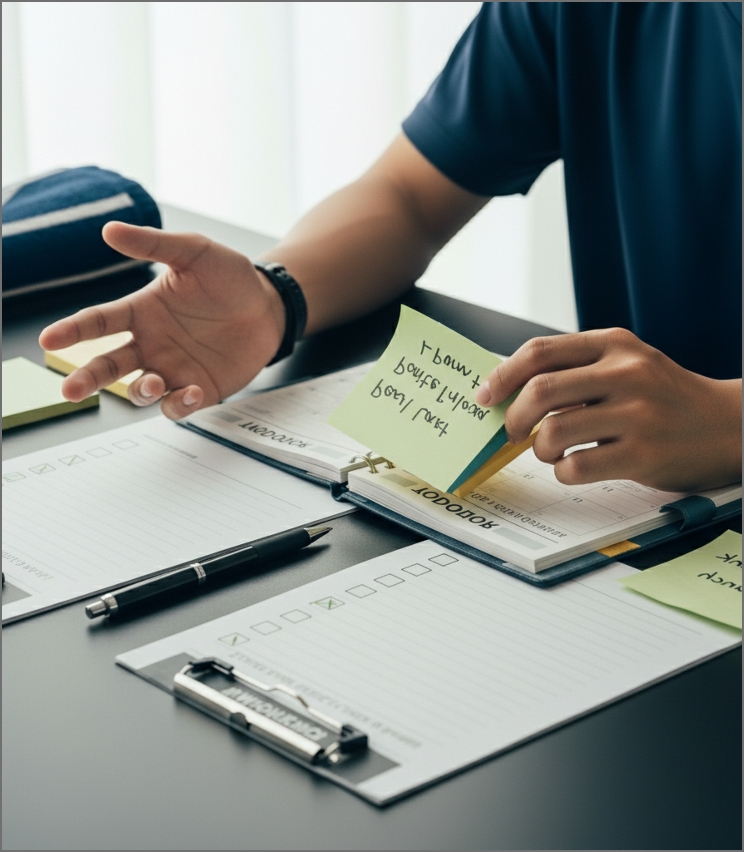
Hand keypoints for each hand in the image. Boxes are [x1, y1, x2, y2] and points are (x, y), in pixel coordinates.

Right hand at [38, 222, 285, 418]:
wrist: (270, 305)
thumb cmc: (230, 277)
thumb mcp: (194, 252)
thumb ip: (154, 245)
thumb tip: (110, 230)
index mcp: (142, 310)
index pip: (99, 321)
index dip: (73, 331)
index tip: (49, 340)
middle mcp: (151, 343)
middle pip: (108, 365)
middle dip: (87, 378)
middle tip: (69, 390)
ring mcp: (173, 369)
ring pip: (140, 390)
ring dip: (138, 391)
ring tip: (149, 382)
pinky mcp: (198, 389)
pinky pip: (177, 405)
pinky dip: (177, 404)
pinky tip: (187, 391)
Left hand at [474, 328, 741, 491]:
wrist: (728, 425)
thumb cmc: (664, 398)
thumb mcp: (626, 365)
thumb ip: (576, 370)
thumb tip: (509, 389)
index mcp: (614, 345)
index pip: (540, 351)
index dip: (502, 376)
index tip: (486, 396)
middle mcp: (625, 373)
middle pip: (539, 391)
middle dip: (514, 417)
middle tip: (513, 432)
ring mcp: (636, 414)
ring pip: (554, 432)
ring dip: (539, 448)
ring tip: (550, 451)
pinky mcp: (643, 453)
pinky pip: (577, 467)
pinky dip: (563, 472)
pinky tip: (575, 467)